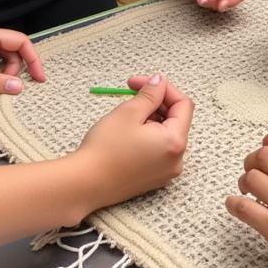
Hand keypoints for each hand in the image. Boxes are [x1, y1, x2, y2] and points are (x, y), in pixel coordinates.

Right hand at [73, 73, 192, 208]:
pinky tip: (127, 133)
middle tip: (131, 92)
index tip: (140, 82)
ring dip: (150, 117)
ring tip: (126, 115)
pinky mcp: (154, 178)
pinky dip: (148, 135)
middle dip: (156, 102)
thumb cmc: (105, 149)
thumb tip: (160, 82)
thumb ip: (150, 94)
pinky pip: (158, 149)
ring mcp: (166, 171)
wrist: (84, 185)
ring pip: (166, 133)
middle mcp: (177, 159)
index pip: (183, 104)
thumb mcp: (129, 112)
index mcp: (175, 142)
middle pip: (176, 119)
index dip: (163, 88)